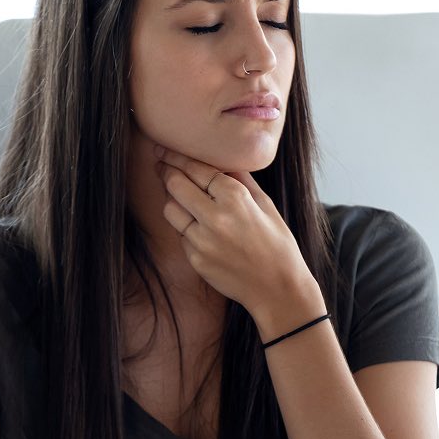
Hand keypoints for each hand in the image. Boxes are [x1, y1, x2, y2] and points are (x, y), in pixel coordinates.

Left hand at [156, 144, 324, 331]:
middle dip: (166, 171)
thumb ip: (241, 179)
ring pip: (170, 210)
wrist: (277, 289)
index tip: (165, 150)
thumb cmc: (277, 244)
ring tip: (182, 197)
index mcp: (235, 197)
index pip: (196, 168)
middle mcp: (215, 217)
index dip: (177, 157)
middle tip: (161, 165)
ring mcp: (202, 240)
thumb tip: (221, 158)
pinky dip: (187, 229)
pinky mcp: (195, 259)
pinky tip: (201, 230)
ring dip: (173, 200)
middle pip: (175, 184)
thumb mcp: (266, 205)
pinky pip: (181, 235)